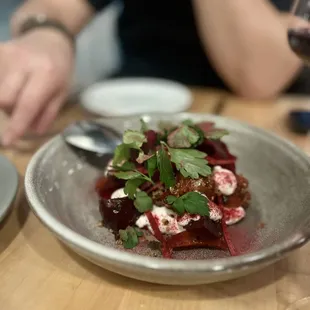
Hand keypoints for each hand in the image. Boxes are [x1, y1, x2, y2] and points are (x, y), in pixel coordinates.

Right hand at [0, 28, 73, 145]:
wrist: (49, 36)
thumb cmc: (60, 67)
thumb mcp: (63, 91)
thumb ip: (48, 112)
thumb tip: (32, 132)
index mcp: (46, 74)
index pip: (27, 105)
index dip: (17, 125)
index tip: (8, 141)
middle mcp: (23, 63)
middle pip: (4, 99)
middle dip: (10, 111)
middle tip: (22, 108)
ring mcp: (6, 55)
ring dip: (6, 100)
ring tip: (21, 91)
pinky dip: (2, 88)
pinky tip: (14, 83)